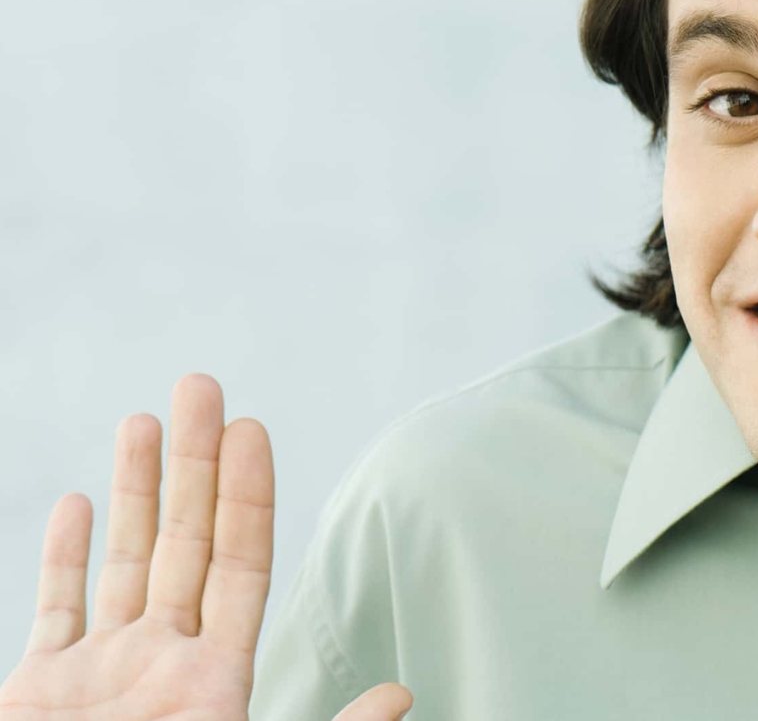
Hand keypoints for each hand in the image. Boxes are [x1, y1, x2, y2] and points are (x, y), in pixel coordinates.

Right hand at [0, 374, 411, 720]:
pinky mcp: (37, 695)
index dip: (247, 493)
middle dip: (192, 462)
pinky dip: (62, 558)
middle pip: (182, 541)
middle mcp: (159, 663)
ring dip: (133, 490)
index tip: (252, 428)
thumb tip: (402, 695)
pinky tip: (76, 504)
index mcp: (211, 680)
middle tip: (200, 383)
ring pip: (120, 561)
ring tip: (144, 421)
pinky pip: (52, 610)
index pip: (239, 562)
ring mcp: (98, 675)